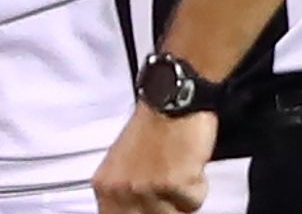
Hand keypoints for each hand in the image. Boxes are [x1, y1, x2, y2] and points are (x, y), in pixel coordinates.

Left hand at [93, 104, 218, 213]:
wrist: (173, 99)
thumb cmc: (154, 126)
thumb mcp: (124, 166)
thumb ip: (124, 196)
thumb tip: (133, 211)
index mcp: (104, 187)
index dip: (140, 213)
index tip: (150, 206)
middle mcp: (121, 191)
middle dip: (164, 207)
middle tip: (169, 184)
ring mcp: (146, 189)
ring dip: (181, 197)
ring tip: (178, 169)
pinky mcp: (173, 183)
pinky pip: (193, 202)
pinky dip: (197, 186)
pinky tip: (188, 163)